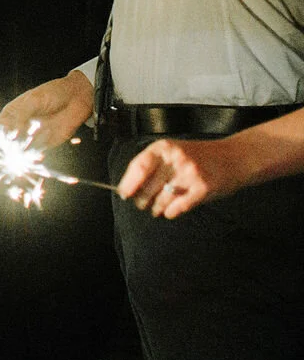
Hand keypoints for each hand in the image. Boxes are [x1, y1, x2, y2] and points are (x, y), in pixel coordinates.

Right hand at [0, 69, 94, 146]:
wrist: (77, 97)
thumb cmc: (53, 93)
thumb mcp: (34, 100)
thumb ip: (22, 116)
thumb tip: (13, 132)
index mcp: (14, 112)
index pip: (0, 125)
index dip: (1, 132)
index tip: (7, 136)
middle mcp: (21, 124)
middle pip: (9, 139)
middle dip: (10, 145)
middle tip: (16, 147)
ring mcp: (33, 134)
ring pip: (21, 148)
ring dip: (23, 150)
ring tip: (31, 144)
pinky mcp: (45, 142)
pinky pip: (36, 151)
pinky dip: (36, 153)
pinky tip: (42, 144)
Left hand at [117, 136, 244, 218]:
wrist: (234, 157)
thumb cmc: (200, 156)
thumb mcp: (174, 151)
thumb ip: (154, 163)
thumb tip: (129, 184)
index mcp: (164, 148)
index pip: (139, 166)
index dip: (128, 183)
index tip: (124, 194)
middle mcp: (176, 159)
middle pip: (149, 186)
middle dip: (142, 199)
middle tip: (141, 204)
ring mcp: (191, 174)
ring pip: (162, 198)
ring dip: (156, 208)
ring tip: (155, 209)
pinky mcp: (203, 188)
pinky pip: (179, 206)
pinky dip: (171, 212)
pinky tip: (170, 212)